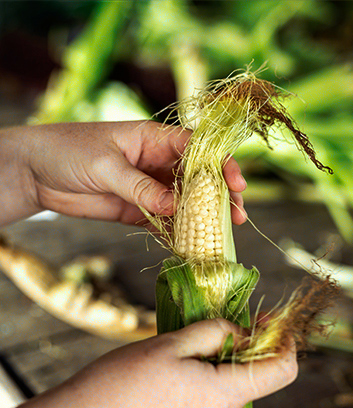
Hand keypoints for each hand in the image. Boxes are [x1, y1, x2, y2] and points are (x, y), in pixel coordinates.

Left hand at [0, 121, 246, 225]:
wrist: (37, 173)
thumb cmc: (69, 151)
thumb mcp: (106, 165)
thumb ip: (140, 187)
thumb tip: (175, 206)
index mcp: (153, 139)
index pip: (195, 148)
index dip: (220, 163)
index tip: (237, 183)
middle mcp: (156, 163)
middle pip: (198, 178)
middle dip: (220, 195)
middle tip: (238, 215)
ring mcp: (148, 188)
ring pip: (184, 203)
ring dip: (203, 218)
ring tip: (222, 234)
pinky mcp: (137, 211)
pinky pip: (163, 222)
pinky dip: (177, 233)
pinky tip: (192, 245)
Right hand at [75, 319, 297, 407]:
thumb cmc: (122, 381)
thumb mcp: (170, 343)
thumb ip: (217, 332)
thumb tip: (245, 334)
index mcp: (224, 397)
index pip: (282, 371)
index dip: (283, 342)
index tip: (267, 324)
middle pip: (246, 384)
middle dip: (230, 358)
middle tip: (192, 342)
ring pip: (224, 401)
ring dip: (211, 381)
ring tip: (167, 373)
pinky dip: (197, 403)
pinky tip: (160, 398)